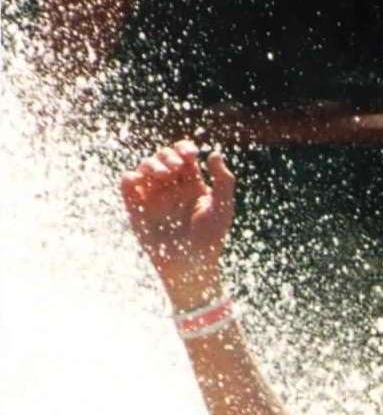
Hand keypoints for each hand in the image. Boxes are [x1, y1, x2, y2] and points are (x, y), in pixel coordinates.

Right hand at [120, 140, 234, 308]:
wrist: (189, 266)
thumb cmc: (210, 240)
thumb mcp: (222, 209)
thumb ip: (224, 181)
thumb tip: (215, 153)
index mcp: (192, 184)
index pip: (184, 156)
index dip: (184, 148)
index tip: (191, 154)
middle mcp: (171, 187)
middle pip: (163, 157)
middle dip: (168, 155)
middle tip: (176, 167)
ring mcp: (153, 195)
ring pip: (145, 166)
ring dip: (152, 164)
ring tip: (163, 174)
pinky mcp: (137, 206)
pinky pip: (128, 183)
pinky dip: (131, 176)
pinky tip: (141, 179)